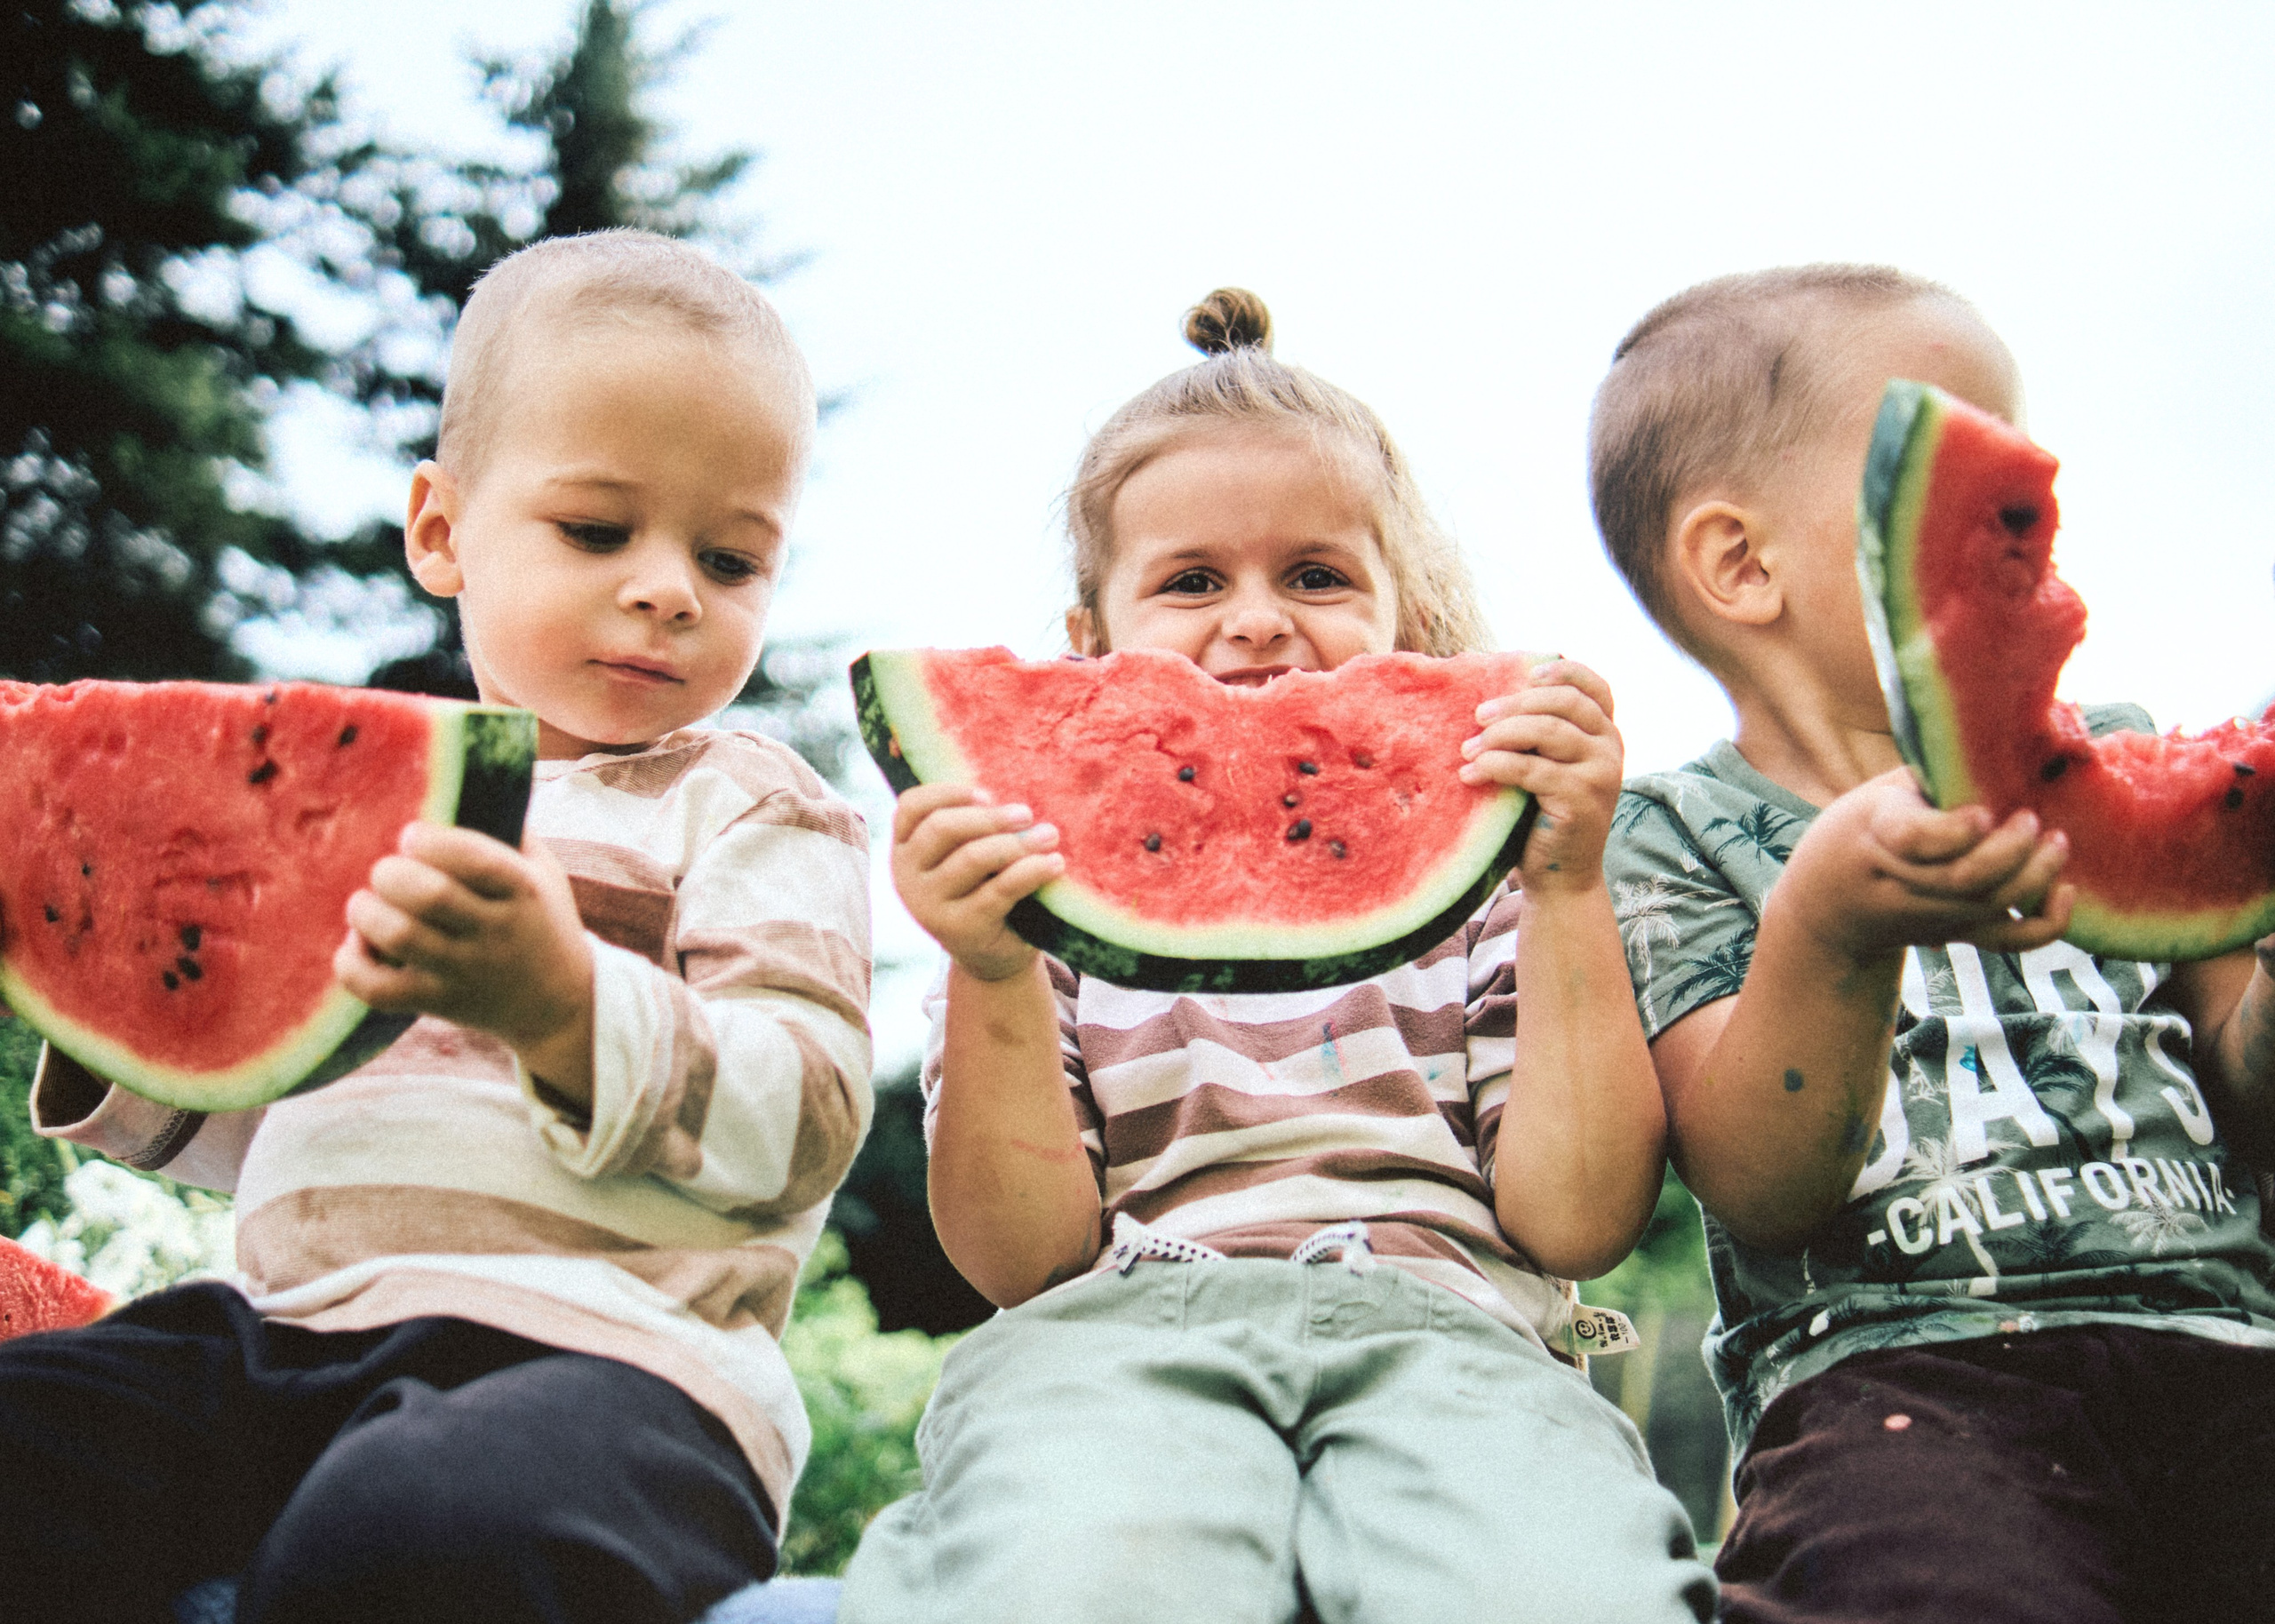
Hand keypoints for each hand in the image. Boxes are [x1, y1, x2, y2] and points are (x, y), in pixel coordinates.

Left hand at [333, 823, 593, 1066]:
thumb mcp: (543, 871)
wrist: (559, 1003)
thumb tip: (463, 779)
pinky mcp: (438, 1002)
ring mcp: (466, 970)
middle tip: (384, 872)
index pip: (475, 860)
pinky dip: (353, 964)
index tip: (410, 836)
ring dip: (366, 912)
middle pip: (428, 896)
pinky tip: (360, 945)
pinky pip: (379, 989)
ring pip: (398, 937)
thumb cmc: (540, 919)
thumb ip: (508, 830)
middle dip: (389, 873)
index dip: (431, 841)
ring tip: (366, 903)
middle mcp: (495, 930)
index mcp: (522, 890)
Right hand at [892, 784, 1063, 981]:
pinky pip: (999, 890)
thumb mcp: (965, 855)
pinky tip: (1054, 864)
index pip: (911, 806)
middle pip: (942, 828)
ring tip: (1049, 836)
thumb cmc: (982, 888)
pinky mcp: (959, 928)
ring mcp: (929, 905)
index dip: (948, 792)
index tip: (988, 793)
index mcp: (904, 848)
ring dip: (1017, 843)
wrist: (990, 954)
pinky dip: (1030, 872)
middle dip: (989, 817)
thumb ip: (971, 827)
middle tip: (1027, 813)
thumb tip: (1011, 796)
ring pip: (973, 858)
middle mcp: (907, 876)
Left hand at [1458, 659, 1624, 894]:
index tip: (1524, 674)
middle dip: (1515, 703)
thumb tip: (1483, 694)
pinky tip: (1471, 774)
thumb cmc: (1540, 815)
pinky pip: (1534, 769)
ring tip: (1467, 750)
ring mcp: (1602, 773)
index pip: (1594, 685)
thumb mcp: (1543, 764)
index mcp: (1604, 731)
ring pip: (1548, 731)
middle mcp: (1611, 747)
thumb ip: (1532, 733)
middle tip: (1477, 717)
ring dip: (1500, 735)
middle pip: (1564, 702)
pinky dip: (1496, 765)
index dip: (1561, 672)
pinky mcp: (1583, 799)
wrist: (1559, 878)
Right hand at [1779, 767, 2072, 959]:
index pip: (1911, 839)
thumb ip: (1935, 775)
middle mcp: (1902, 881)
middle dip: (2010, 851)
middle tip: (2032, 818)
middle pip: (1962, 879)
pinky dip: (2045, 925)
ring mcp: (1931, 913)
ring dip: (2034, 876)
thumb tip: (2012, 734)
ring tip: (2056, 841)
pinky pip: (2007, 941)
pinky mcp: (1956, 933)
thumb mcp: (1884, 790)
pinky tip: (2064, 891)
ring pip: (1990, 907)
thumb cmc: (1867, 826)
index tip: (1984, 812)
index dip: (1953, 831)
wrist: (1829, 901)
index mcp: (1877, 831)